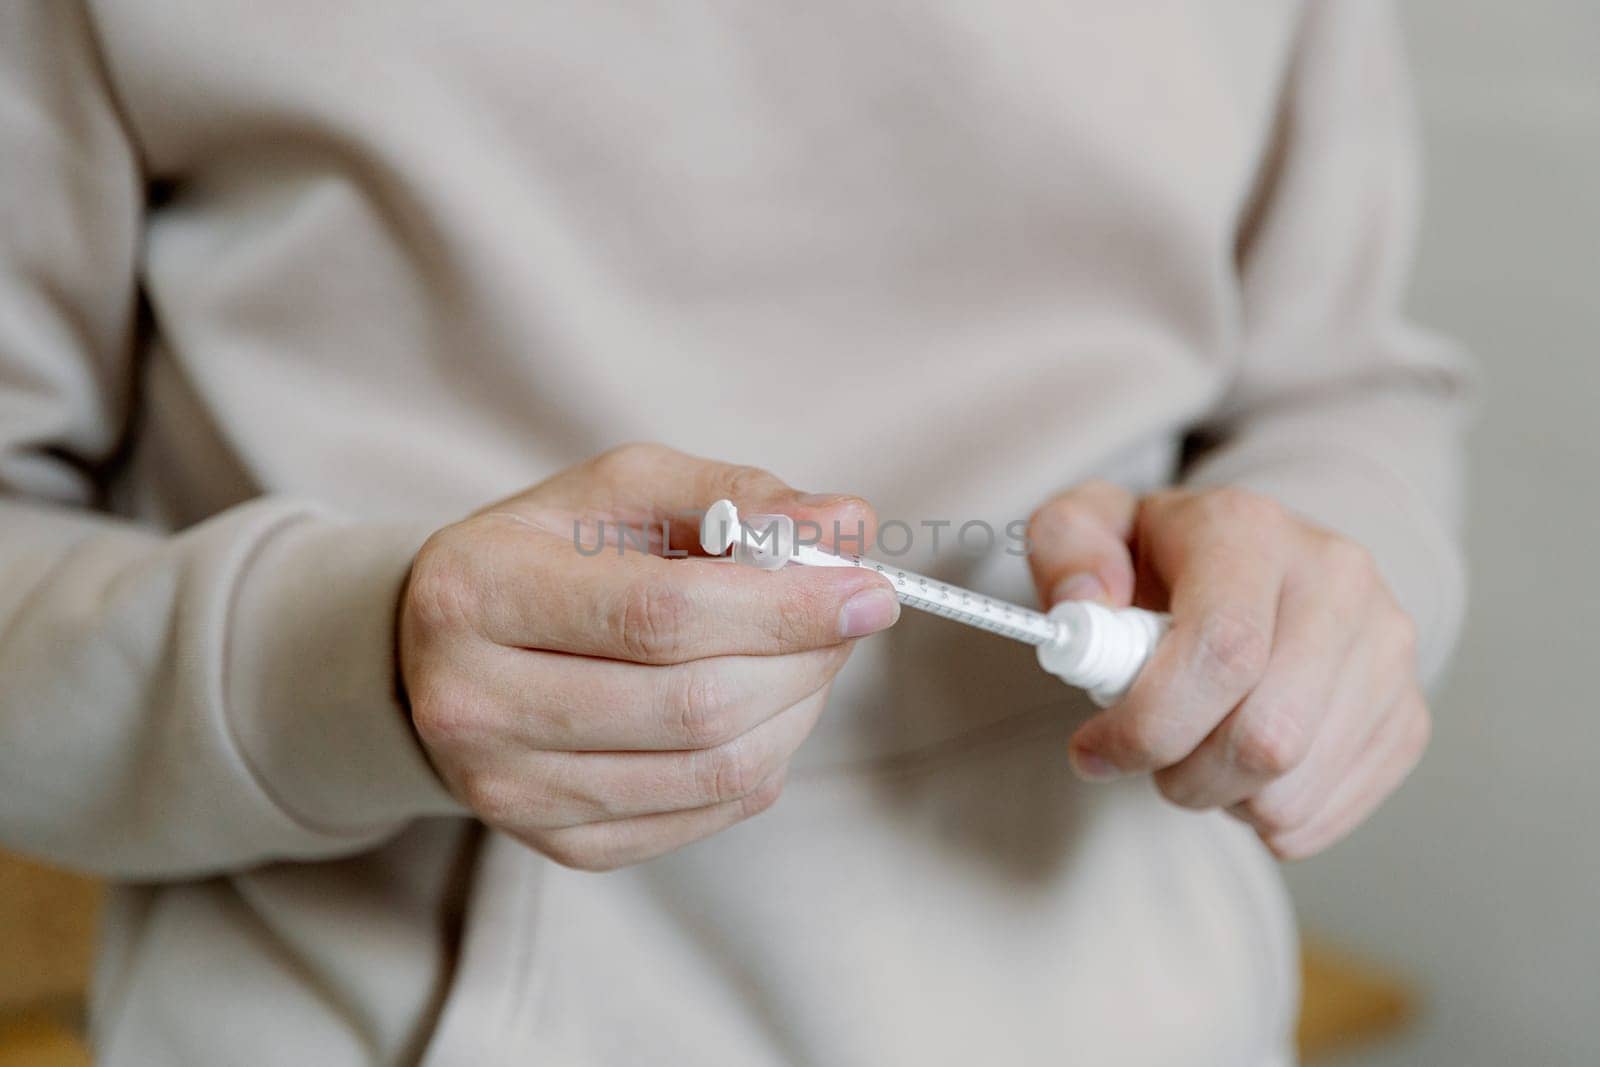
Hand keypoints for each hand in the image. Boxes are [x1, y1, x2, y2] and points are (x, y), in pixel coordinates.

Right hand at [399, 443, 896, 869]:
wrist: (446, 650)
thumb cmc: (549, 554)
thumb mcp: (624, 491)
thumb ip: (736, 495)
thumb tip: (848, 524)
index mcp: (478, 591)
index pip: (662, 614)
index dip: (784, 607)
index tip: (869, 592)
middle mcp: (474, 704)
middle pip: (695, 704)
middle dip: (805, 659)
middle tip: (848, 619)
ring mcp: (510, 790)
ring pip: (712, 770)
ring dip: (797, 711)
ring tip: (808, 659)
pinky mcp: (558, 845)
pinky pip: (704, 816)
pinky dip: (764, 762)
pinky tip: (762, 712)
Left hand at [1026, 482, 1428, 858]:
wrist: (1256, 563)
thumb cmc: (1157, 557)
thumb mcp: (1088, 527)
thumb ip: (1065, 549)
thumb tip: (1083, 605)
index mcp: (1250, 530)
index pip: (1223, 651)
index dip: (1149, 723)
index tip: (1093, 751)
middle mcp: (1336, 580)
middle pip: (1266, 736)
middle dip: (1182, 775)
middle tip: (1149, 757)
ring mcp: (1386, 648)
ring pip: (1293, 789)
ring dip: (1221, 796)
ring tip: (1197, 748)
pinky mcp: (1406, 713)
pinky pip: (1326, 814)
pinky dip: (1263, 816)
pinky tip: (1241, 766)